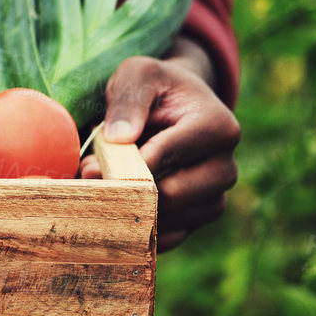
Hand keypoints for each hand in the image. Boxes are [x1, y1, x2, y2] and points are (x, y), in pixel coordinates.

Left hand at [80, 37, 239, 250]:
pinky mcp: (198, 218)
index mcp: (218, 127)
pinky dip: (137, 231)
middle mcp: (225, 167)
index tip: (89, 164)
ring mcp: (215, 196)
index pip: (165, 159)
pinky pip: (169, 240)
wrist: (174, 108)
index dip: (123, 165)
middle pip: (171, 196)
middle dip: (125, 190)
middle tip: (90, 176)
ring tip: (105, 186)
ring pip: (171, 221)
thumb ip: (128, 98)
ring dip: (128, 209)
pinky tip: (116, 209)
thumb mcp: (138, 75)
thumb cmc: (154, 89)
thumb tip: (120, 137)